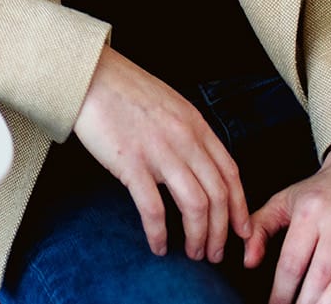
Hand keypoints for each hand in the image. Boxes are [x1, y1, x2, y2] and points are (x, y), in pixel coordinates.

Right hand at [71, 46, 251, 262]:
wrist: (89, 76)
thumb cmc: (124, 88)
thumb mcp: (170, 103)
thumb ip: (188, 131)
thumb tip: (198, 163)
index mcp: (196, 125)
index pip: (230, 174)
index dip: (239, 208)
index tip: (241, 231)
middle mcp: (184, 140)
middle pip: (217, 196)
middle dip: (221, 232)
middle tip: (216, 253)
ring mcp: (159, 152)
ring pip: (195, 206)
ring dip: (198, 237)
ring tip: (193, 253)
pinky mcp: (131, 164)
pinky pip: (154, 209)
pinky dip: (160, 233)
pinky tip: (159, 245)